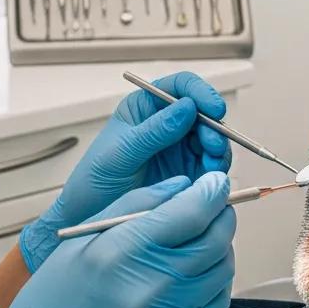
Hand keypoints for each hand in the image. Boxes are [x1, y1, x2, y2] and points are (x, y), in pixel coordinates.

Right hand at [0, 172, 234, 307]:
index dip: (212, 190)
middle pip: (215, 239)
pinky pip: (215, 303)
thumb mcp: (82, 236)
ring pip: (222, 270)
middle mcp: (151, 287)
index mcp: (122, 252)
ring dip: (220, 247)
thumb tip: (183, 185)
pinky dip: (214, 280)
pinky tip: (195, 272)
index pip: (192, 212)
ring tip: (200, 238)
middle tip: (213, 204)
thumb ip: (136, 202)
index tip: (214, 181)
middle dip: (221, 214)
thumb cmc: (56, 296)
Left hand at [20, 71, 231, 272]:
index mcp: (145, 108)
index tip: (212, 107)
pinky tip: (210, 177)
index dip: (199, 92)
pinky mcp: (189, 173)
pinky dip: (216, 169)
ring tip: (211, 163)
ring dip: (218, 148)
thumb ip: (154, 131)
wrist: (90, 219)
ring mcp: (180, 148)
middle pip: (203, 112)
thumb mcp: (120, 153)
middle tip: (213, 142)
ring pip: (212, 138)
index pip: (179, 87)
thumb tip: (186, 107)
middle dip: (213, 125)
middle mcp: (167, 124)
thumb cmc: (94, 181)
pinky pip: (212, 165)